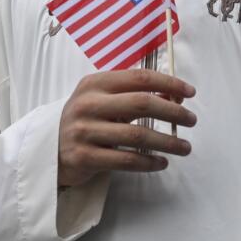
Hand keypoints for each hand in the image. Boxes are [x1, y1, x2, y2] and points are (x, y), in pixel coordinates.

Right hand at [58, 69, 196, 187]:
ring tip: (185, 147)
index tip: (189, 93)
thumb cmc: (84, 122)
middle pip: (141, 103)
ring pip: (138, 135)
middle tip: (191, 120)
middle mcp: (87, 105)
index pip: (138, 78)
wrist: (49, 149)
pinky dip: (150, 163)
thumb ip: (130, 95)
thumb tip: (174, 97)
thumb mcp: (100, 100)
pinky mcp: (85, 157)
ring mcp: (84, 131)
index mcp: (93, 84)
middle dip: (173, 112)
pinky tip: (162, 163)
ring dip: (168, 142)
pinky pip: (127, 161)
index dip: (168, 83)